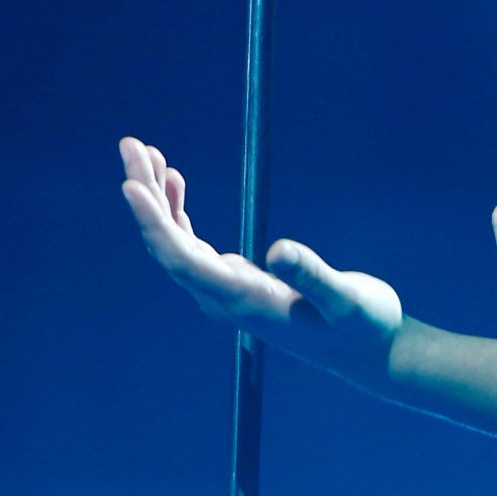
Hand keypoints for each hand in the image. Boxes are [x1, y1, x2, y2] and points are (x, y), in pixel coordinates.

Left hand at [119, 136, 402, 394]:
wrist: (365, 350)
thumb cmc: (360, 325)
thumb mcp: (346, 300)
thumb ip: (313, 277)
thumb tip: (280, 250)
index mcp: (244, 300)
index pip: (182, 260)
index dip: (154, 224)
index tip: (131, 185)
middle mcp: (224, 297)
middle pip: (168, 247)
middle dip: (146, 198)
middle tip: (131, 145)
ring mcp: (226, 290)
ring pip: (175, 244)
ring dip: (157, 200)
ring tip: (145, 152)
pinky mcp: (235, 281)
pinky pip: (191, 245)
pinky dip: (177, 212)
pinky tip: (174, 182)